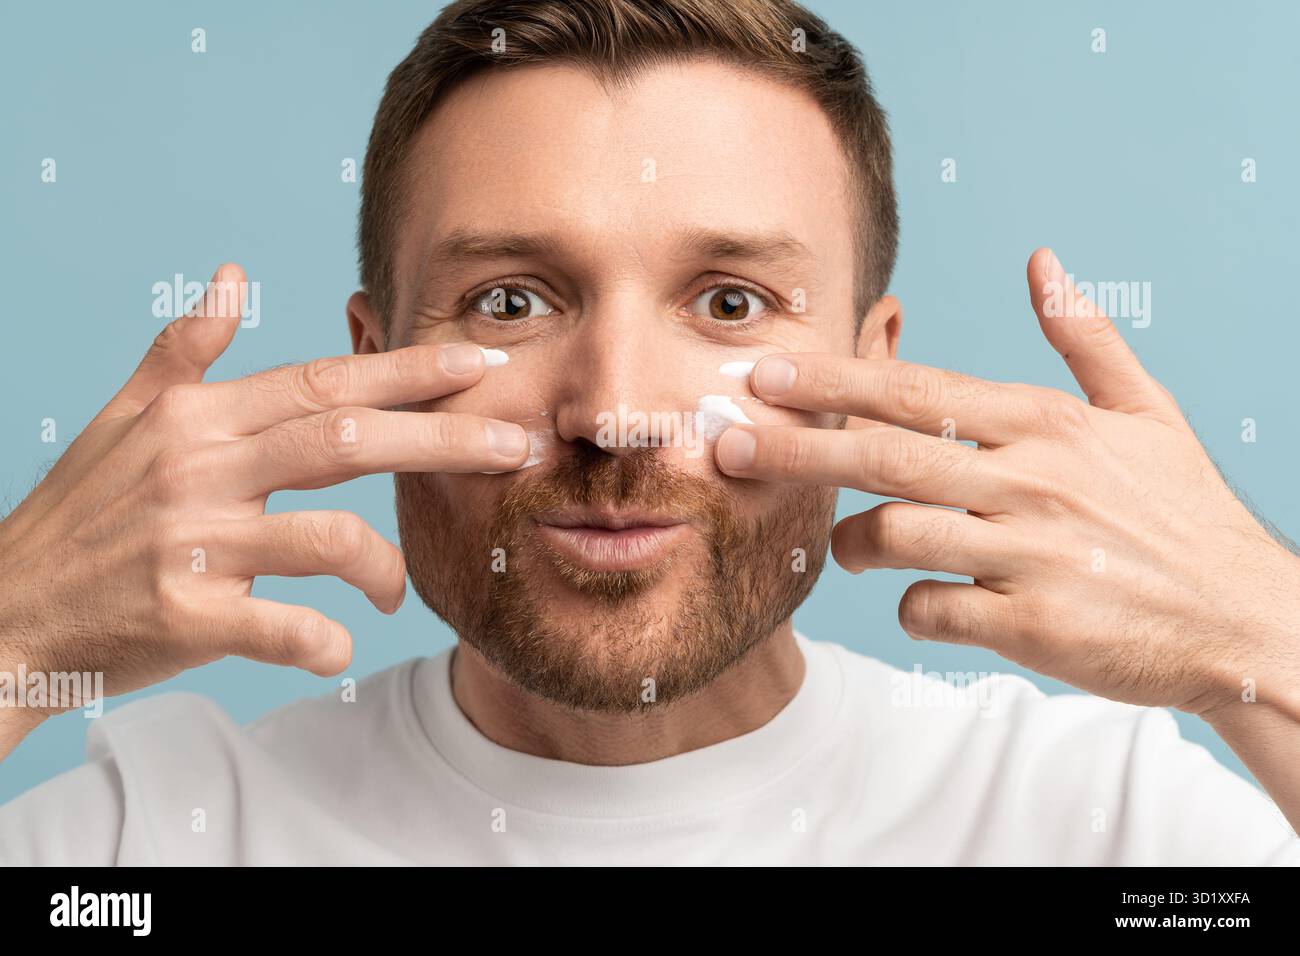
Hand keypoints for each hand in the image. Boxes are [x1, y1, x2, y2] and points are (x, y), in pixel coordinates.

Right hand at [0, 264, 528, 734]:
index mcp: (198, 417)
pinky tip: (340, 647)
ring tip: (397, 589)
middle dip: (444, 440)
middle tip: (517, 446)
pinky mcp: (184, 615)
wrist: (3, 615)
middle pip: (346, 440)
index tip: (483, 361)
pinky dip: (327, 641)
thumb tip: (232, 274)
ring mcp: (192, 542)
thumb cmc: (76, 520)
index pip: (324, 381)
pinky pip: (284, 628)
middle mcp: (199, 468)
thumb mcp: (123, 421)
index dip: (411, 371)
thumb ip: (183, 349)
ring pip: (327, 539)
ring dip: (384, 565)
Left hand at [714, 248, 1299, 720]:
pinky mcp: (1032, 625)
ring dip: (850, 542)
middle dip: (793, 449)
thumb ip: (1085, 336)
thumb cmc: (1182, 515)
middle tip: (725, 446)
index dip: (831, 382)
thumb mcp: (1148, 412)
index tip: (764, 373)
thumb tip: (1041, 260)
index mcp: (1047, 424)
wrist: (1244, 620)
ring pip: (895, 535)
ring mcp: (1031, 554)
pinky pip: (929, 609)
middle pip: (882, 456)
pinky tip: (922, 600)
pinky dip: (910, 606)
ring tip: (846, 545)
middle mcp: (1031, 481)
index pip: (915, 392)